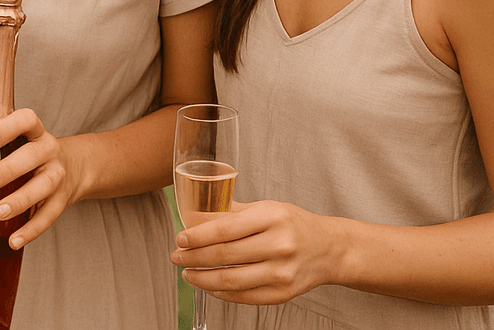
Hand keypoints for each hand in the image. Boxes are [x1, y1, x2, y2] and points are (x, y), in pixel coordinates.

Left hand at [0, 108, 84, 249]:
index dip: (7, 128)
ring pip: (44, 185)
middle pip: (34, 154)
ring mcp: (58, 173)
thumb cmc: (22, 153)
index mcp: (32, 131)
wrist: (73, 167)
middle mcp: (48, 148)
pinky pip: (50, 215)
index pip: (26, 119)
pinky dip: (32, 229)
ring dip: (21, 200)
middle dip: (10, 168)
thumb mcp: (4, 146)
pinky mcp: (63, 199)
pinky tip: (13, 240)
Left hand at [171, 199, 345, 304]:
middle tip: (176, 257)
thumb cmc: (291, 224)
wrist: (329, 248)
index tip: (179, 239)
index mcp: (271, 218)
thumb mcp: (263, 208)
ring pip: (232, 281)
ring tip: (187, 273)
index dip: (197, 237)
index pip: (224, 230)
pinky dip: (222, 293)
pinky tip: (210, 286)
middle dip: (193, 258)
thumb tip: (191, 217)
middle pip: (224, 256)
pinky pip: (246, 296)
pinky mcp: (284, 293)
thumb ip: (229, 212)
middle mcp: (279, 245)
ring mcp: (283, 272)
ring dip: (203, 279)